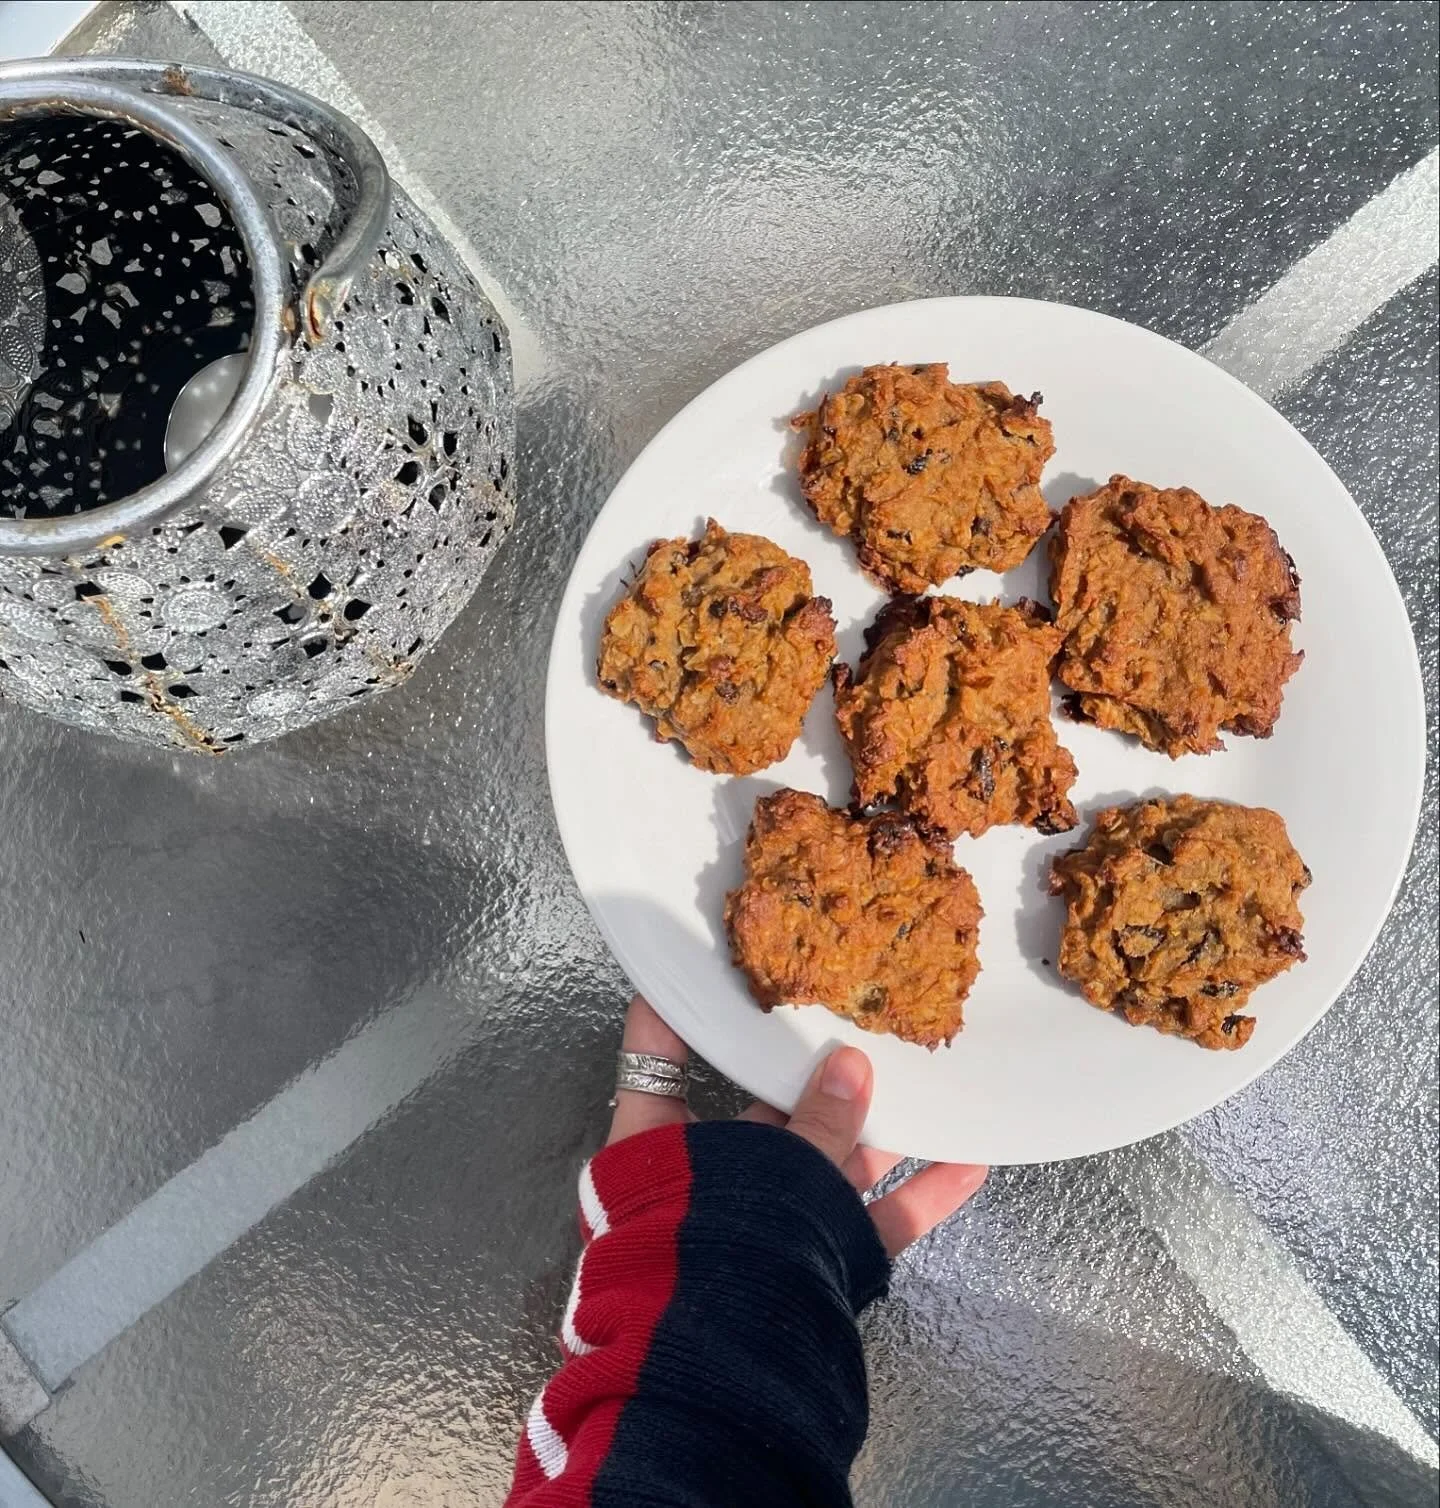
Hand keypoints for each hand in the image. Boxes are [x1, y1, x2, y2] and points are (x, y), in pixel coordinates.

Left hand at [608, 995, 986, 1258]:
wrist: (719, 1381)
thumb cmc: (702, 1259)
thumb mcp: (756, 1172)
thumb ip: (810, 1124)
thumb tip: (854, 1066)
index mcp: (657, 1147)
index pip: (657, 1058)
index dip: (681, 1009)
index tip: (714, 958)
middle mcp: (712, 1181)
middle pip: (766, 1111)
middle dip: (818, 1071)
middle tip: (861, 1017)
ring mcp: (770, 1223)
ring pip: (828, 1161)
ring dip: (880, 1125)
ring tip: (928, 1078)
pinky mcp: (819, 1264)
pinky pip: (871, 1221)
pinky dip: (917, 1196)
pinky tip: (966, 1163)